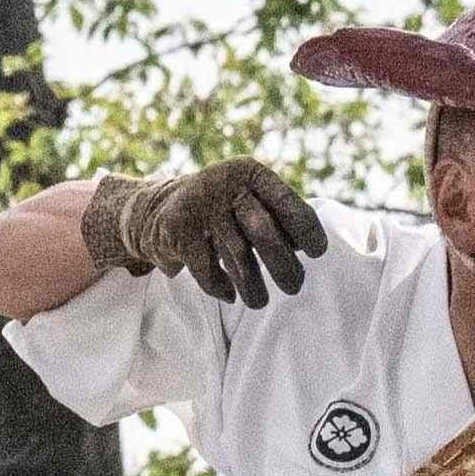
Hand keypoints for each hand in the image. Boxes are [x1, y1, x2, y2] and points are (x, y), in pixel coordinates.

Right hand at [86, 159, 322, 304]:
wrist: (156, 210)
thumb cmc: (220, 211)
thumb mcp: (248, 203)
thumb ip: (277, 218)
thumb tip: (310, 247)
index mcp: (249, 173)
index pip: (286, 201)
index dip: (305, 228)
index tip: (318, 252)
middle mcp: (224, 182)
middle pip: (262, 230)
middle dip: (282, 264)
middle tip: (294, 287)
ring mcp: (199, 205)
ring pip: (236, 254)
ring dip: (252, 285)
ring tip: (259, 302)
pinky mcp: (177, 229)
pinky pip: (206, 267)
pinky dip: (220, 286)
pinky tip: (230, 295)